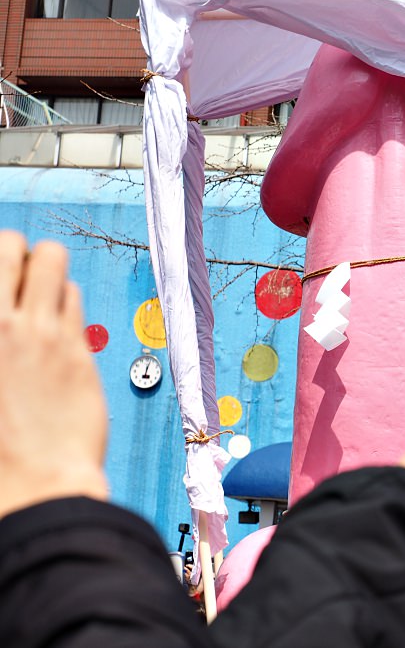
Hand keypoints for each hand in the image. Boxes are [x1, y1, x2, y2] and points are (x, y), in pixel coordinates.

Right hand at [0, 232, 107, 519]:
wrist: (32, 486)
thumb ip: (0, 339)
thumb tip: (5, 315)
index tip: (4, 291)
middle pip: (8, 244)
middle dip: (13, 252)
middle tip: (12, 277)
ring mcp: (35, 331)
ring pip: (51, 259)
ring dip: (45, 269)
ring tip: (38, 298)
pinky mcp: (72, 347)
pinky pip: (73, 295)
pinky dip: (65, 299)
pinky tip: (57, 325)